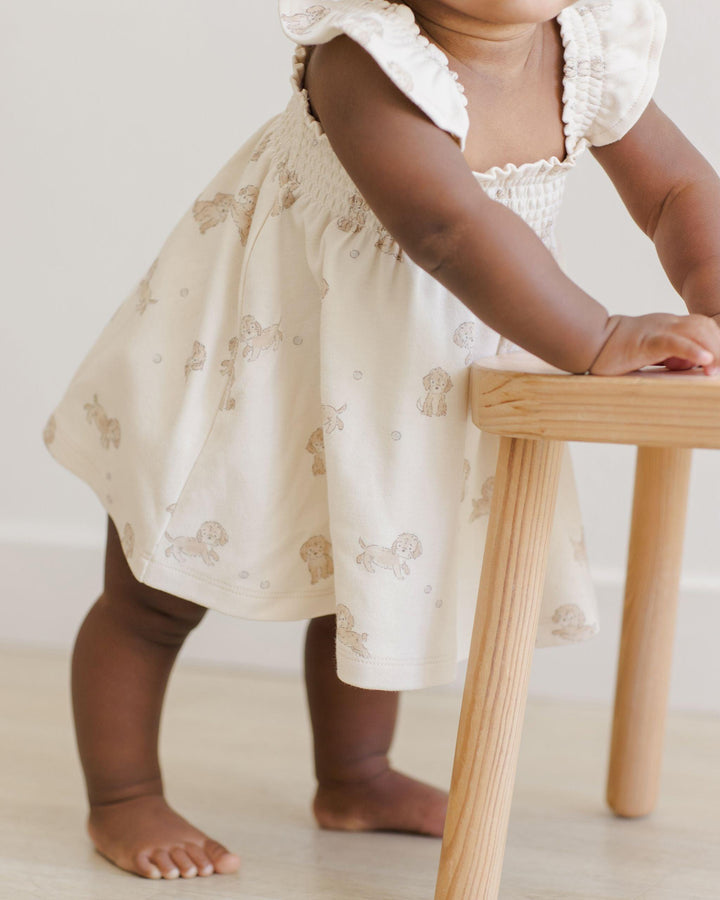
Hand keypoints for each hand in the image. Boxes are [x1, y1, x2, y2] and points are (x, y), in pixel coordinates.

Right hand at [589, 313, 719, 375]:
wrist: (588, 341)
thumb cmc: (613, 351)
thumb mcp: (646, 350)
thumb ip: (666, 354)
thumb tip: (685, 365)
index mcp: (667, 325)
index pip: (702, 326)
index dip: (715, 341)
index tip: (716, 363)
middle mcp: (666, 323)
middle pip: (705, 326)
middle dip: (719, 347)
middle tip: (719, 371)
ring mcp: (657, 330)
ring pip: (696, 332)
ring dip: (712, 351)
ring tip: (715, 370)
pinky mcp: (646, 342)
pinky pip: (675, 342)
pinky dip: (693, 351)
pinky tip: (705, 361)